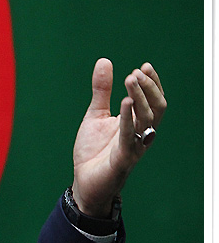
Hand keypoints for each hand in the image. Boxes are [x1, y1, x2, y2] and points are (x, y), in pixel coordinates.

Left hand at [71, 58, 165, 216]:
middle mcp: (141, 135)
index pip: (154, 101)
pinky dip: (128, 118)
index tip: (144, 66)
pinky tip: (125, 101)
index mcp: (137, 124)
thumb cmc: (94, 150)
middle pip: (156, 109)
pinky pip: (129, 136)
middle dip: (149, 88)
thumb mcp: (96, 114)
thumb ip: (101, 90)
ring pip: (146, 120)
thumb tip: (104, 61)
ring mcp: (133, 146)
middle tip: (136, 72)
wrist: (84, 181)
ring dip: (140, 98)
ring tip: (129, 79)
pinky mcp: (122, 158)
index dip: (153, 84)